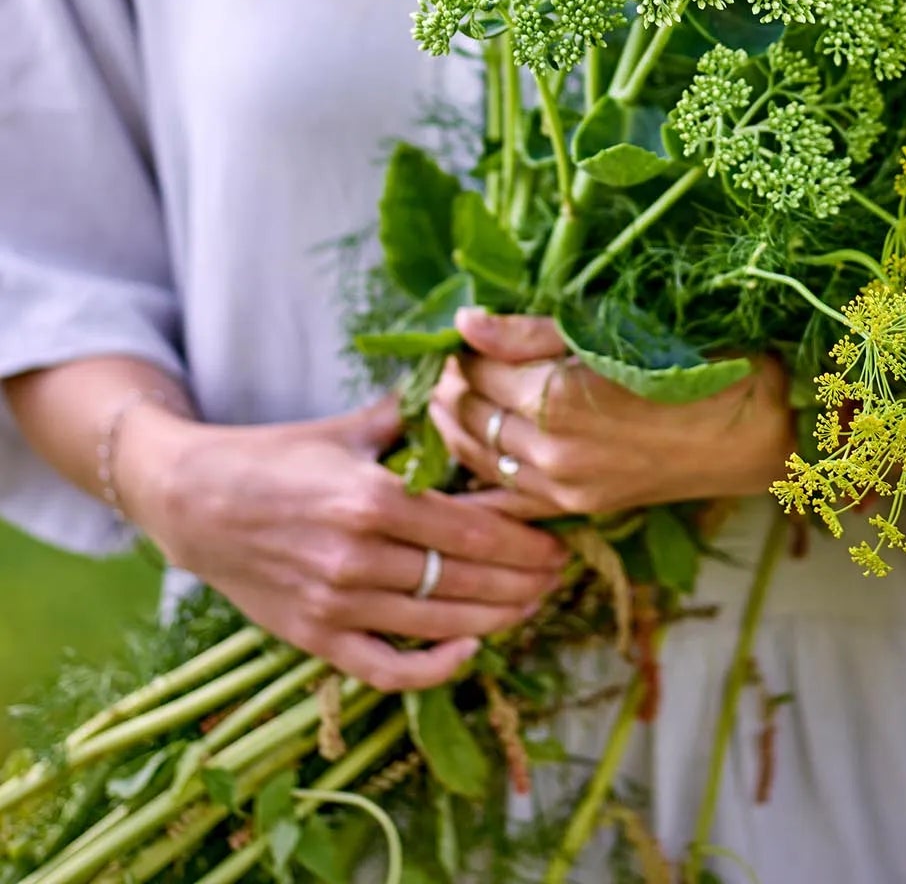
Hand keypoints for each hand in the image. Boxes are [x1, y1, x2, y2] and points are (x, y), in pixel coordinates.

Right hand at [115, 395, 570, 691]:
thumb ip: (415, 417)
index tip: (557, 539)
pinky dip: (432, 669)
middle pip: (464, 581)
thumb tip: (474, 386)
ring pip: (437, 625)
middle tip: (559, 573)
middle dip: (523, 581)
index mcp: (371, 497)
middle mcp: (357, 557)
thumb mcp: (350, 427)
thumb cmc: (279, 455)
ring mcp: (335, 605)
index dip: (524, 541)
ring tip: (532, 604)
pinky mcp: (315, 639)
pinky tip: (467, 649)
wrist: (195, 501)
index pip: (472, 531)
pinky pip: (386, 670)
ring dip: (496, 619)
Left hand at [430, 310, 796, 519]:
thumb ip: (532, 332)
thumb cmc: (702, 364)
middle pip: (468, 412)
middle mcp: (551, 452)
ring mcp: (563, 487)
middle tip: (453, 355)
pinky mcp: (578, 507)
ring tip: (453, 392)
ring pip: (477, 455)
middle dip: (451, 381)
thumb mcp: (618, 331)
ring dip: (456, 422)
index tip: (462, 326)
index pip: (478, 368)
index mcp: (558, 399)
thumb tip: (466, 320)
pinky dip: (480, 471)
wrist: (760, 431)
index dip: (463, 344)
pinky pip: (505, 497)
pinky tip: (472, 448)